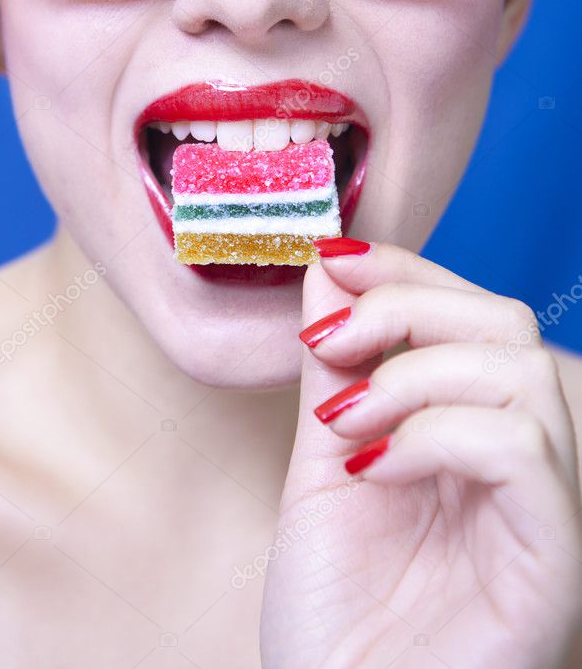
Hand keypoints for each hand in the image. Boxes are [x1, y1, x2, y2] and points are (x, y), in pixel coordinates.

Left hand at [260, 241, 581, 668]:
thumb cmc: (335, 616)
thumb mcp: (321, 462)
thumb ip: (334, 368)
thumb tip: (328, 268)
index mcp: (468, 431)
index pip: (467, 312)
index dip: (405, 268)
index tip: (333, 257)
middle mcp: (517, 461)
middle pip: (505, 324)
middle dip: (408, 306)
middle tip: (329, 340)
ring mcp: (540, 509)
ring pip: (521, 374)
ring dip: (415, 373)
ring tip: (347, 422)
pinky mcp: (551, 558)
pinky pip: (524, 450)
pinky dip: (437, 433)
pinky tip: (375, 467)